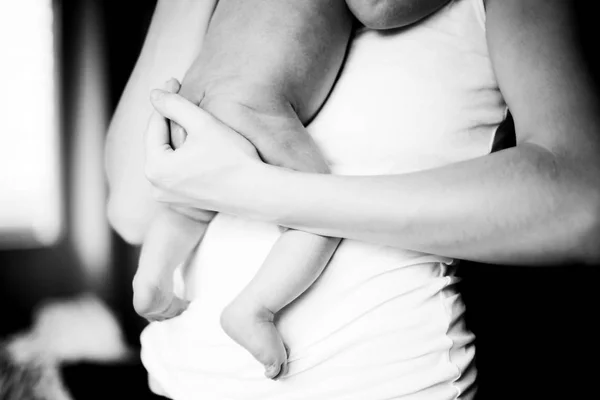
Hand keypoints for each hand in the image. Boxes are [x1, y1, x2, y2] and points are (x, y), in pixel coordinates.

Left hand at [144, 79, 261, 210]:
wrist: (258, 193)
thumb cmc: (233, 158)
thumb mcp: (203, 124)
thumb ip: (174, 105)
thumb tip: (154, 94)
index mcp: (155, 168)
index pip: (155, 125)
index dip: (166, 100)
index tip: (173, 80)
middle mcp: (156, 188)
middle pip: (160, 142)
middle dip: (170, 117)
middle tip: (178, 90)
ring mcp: (169, 198)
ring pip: (169, 156)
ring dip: (177, 135)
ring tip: (188, 112)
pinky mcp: (183, 203)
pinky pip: (178, 171)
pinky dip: (184, 155)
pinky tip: (197, 140)